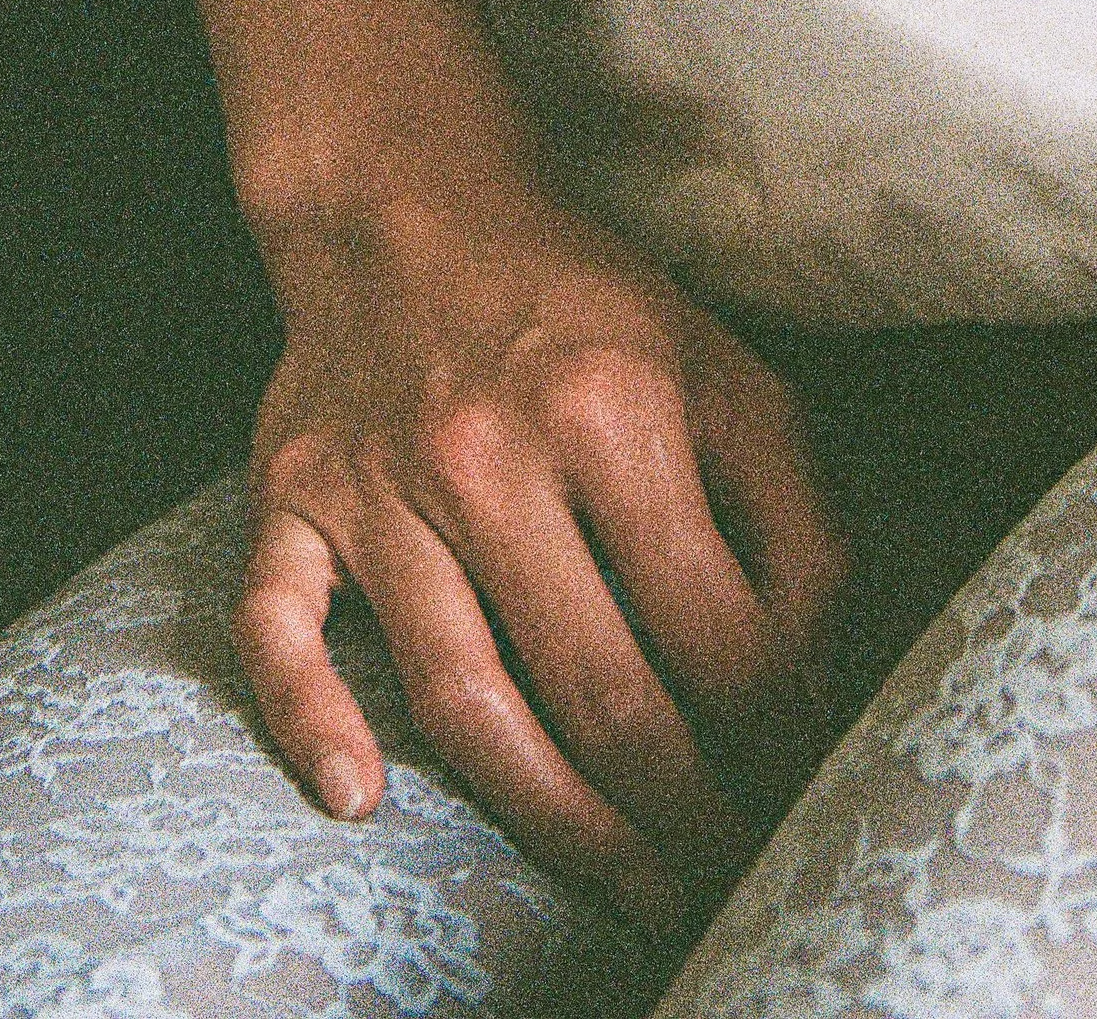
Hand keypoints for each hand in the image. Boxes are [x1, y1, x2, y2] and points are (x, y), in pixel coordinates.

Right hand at [230, 148, 848, 932]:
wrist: (408, 199)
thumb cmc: (587, 306)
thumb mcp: (725, 371)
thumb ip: (792, 516)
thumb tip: (819, 679)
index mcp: (618, 408)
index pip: (717, 628)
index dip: (775, 737)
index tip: (802, 797)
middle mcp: (494, 450)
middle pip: (599, 686)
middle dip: (682, 815)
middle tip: (730, 886)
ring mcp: (380, 484)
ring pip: (461, 695)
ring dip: (553, 822)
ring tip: (631, 896)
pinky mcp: (289, 498)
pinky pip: (278, 630)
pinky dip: (308, 721)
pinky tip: (357, 804)